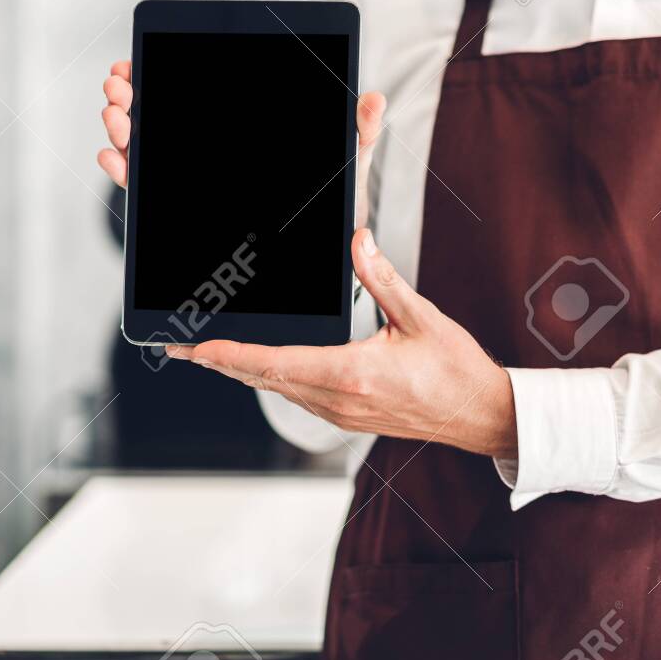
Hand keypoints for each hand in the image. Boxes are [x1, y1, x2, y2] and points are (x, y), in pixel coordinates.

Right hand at [97, 60, 385, 228]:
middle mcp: (206, 149)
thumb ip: (359, 131)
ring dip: (122, 130)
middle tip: (118, 89)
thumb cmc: (332, 201)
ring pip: (145, 148)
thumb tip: (374, 99)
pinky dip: (124, 172)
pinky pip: (147, 190)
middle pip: (157, 115)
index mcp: (239, 129)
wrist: (319, 254)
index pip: (192, 93)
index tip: (134, 65)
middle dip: (129, 98)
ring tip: (117, 120)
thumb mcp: (345, 162)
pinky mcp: (183, 212)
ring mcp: (191, 177)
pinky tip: (114, 161)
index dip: (156, 75)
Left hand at [178, 228, 517, 458]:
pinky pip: (299, 397)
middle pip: (264, 379)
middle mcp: (339, 399)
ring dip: (243, 372)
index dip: (230, 354)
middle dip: (220, 362)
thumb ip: (383, 278)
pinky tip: (262, 367)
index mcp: (351, 372)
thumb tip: (357, 241)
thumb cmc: (455, 369)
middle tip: (181, 348)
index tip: (197, 347)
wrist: (479, 414)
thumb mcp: (420, 317)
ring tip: (210, 355)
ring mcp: (342, 413)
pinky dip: (272, 380)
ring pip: (278, 390)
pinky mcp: (349, 418)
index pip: (275, 362)